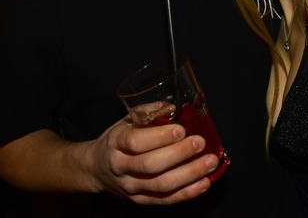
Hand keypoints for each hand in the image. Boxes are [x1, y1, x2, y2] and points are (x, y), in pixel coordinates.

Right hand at [83, 116, 218, 204]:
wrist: (97, 169)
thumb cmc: (117, 140)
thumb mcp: (126, 121)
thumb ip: (149, 113)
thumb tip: (175, 107)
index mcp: (116, 142)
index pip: (136, 142)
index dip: (160, 137)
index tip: (181, 130)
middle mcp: (121, 167)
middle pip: (150, 165)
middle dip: (179, 154)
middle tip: (200, 143)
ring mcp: (131, 187)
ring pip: (161, 186)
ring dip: (189, 174)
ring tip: (210, 162)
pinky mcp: (140, 201)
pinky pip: (166, 200)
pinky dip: (188, 192)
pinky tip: (204, 182)